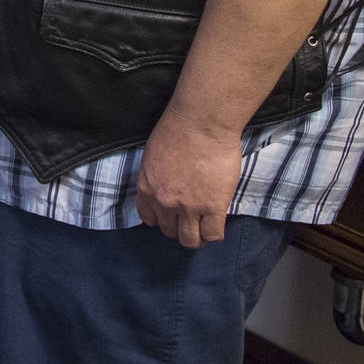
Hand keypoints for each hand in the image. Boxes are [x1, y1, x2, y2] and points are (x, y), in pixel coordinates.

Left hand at [135, 109, 241, 248]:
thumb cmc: (178, 130)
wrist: (202, 123)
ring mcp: (188, 207)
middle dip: (180, 226)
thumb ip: (157, 177)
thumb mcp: (153, 155)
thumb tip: (165, 187)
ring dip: (197, 235)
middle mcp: (164, 202)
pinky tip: (217, 222)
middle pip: (169, 231)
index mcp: (146, 188)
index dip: (162, 218)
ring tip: (204, 225)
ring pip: (190, 240)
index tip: (172, 214)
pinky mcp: (213, 207)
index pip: (149, 218)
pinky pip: (213, 235)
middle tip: (191, 217)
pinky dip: (214, 233)